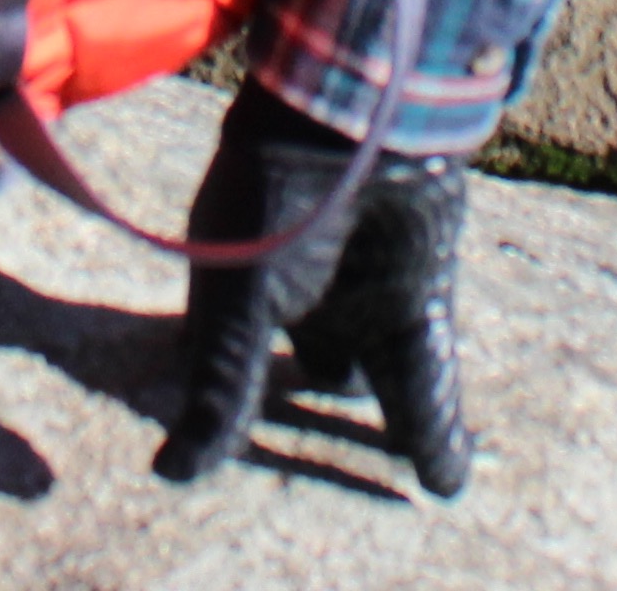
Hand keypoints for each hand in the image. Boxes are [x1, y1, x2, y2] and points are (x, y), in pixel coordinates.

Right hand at [154, 82, 476, 497]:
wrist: (355, 119)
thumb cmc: (271, 205)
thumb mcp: (237, 301)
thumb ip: (222, 387)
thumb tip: (171, 476)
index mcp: (241, 299)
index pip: (231, 376)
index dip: (224, 422)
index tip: (209, 477)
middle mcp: (304, 304)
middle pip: (314, 380)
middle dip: (321, 433)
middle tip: (332, 497)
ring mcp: (366, 300)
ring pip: (381, 387)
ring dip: (397, 439)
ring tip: (413, 494)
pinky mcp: (420, 299)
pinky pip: (429, 378)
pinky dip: (438, 429)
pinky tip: (444, 485)